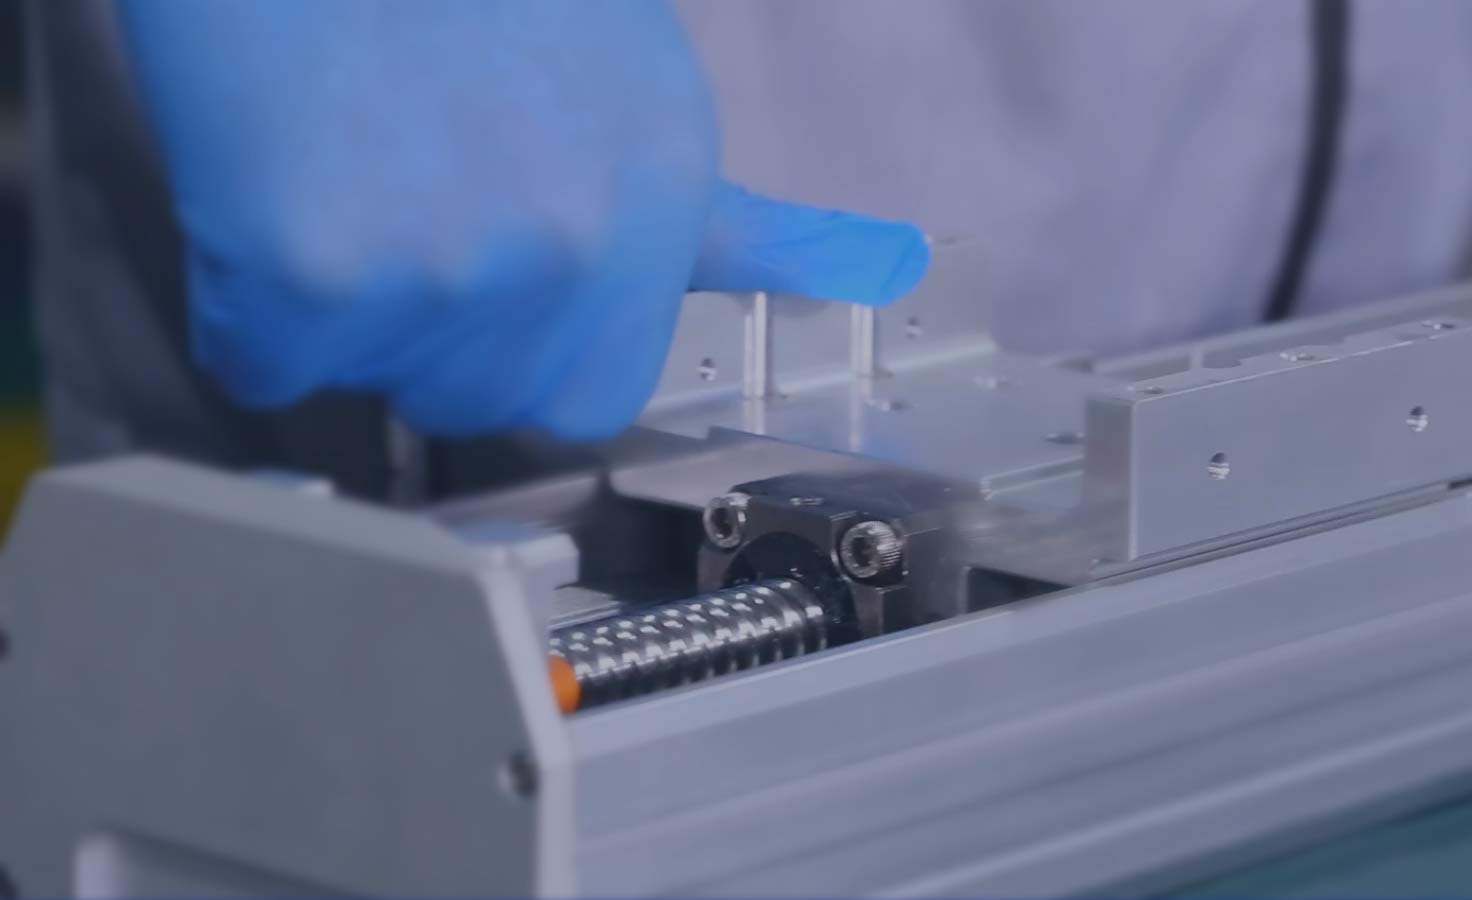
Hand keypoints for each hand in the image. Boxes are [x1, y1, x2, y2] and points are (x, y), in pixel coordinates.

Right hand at [118, 0, 926, 439]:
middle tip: (395, 197)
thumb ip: (722, 218)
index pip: (595, 396)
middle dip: (428, 334)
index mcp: (660, 199)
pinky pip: (258, 357)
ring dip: (337, 311)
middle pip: (481, 403)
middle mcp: (573, 249)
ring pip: (369, 379)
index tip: (486, 301)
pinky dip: (242, 300)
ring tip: (339, 169)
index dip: (523, 355)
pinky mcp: (312, 275)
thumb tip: (872, 267)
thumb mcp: (636, 84)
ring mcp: (446, 270)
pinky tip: (267, 185)